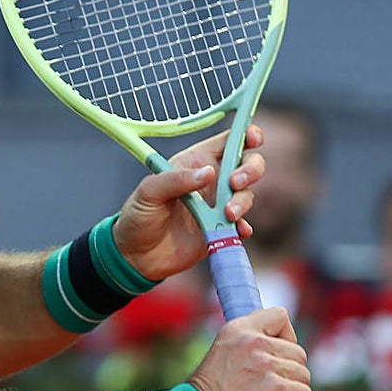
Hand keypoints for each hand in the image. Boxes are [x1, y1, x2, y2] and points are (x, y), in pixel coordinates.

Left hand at [112, 126, 264, 280]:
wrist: (137, 255)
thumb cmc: (138, 216)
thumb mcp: (148, 192)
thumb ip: (176, 179)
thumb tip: (209, 173)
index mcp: (194, 162)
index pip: (227, 141)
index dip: (246, 134)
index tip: (253, 138)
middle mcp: (210, 181)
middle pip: (248, 164)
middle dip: (250, 169)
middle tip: (235, 182)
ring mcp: (218, 205)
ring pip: (246, 194)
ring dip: (242, 202)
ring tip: (227, 215)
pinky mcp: (221, 229)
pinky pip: (242, 224)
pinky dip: (243, 227)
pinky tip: (236, 231)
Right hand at [188, 307, 311, 390]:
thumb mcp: (221, 353)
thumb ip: (246, 346)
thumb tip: (276, 350)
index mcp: (238, 329)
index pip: (280, 316)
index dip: (287, 336)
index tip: (280, 354)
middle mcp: (253, 342)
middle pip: (297, 351)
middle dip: (292, 370)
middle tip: (279, 386)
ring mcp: (266, 365)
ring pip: (303, 374)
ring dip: (297, 390)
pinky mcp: (276, 389)